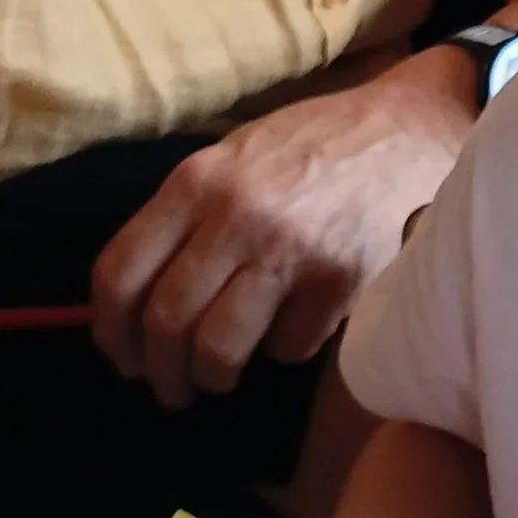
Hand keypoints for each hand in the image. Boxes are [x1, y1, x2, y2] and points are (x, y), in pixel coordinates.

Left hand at [92, 51, 473, 406]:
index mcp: (195, 182)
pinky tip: (290, 330)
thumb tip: (136, 298)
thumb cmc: (312, 146)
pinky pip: (287, 347)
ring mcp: (289, 249)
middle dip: (160, 372)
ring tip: (217, 379)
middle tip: (170, 388)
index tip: (123, 358)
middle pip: (165, 321)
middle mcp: (235, 215)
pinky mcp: (339, 281)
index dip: (110, 333)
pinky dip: (282, 351)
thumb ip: (186, 215)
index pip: (120, 273)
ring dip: (210, 377)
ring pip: (218, 347)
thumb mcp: (233, 157)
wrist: (406, 130)